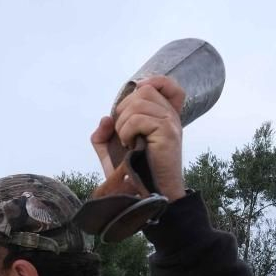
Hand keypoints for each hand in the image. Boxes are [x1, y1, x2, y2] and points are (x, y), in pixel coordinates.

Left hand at [90, 74, 186, 201]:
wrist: (150, 194)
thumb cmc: (134, 174)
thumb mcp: (113, 153)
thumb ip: (104, 136)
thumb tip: (105, 119)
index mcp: (163, 116)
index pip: (166, 84)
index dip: (152, 81)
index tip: (137, 98)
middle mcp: (171, 116)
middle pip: (143, 91)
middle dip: (123, 111)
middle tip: (124, 135)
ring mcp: (171, 123)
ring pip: (139, 103)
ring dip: (123, 124)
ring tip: (128, 142)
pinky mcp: (167, 132)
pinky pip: (138, 119)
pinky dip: (126, 132)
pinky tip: (130, 146)